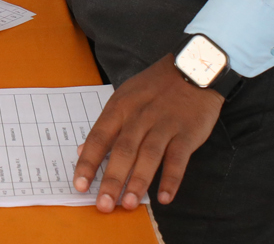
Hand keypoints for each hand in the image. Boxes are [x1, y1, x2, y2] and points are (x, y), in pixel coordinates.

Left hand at [75, 54, 222, 210]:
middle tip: (103, 205)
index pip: (98, 138)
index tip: (79, 185)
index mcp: (120, 108)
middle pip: (122, 151)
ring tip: (128, 204)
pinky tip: (164, 198)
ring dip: (138, 181)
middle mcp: (139, 116)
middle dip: (111, 180)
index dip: (88, 163)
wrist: (193, 68)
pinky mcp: (186, 132)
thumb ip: (106, 126)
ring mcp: (164, 124)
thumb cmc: (155, 87)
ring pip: (148, 155)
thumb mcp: (125, 98)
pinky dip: (171, 179)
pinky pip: (178, 159)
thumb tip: (81, 151)